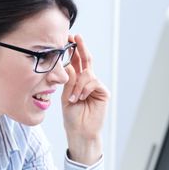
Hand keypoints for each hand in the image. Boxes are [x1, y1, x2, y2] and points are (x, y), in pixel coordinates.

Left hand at [61, 34, 108, 164]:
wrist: (79, 132)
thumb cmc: (72, 117)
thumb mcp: (65, 97)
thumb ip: (68, 82)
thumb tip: (69, 65)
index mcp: (76, 81)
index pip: (75, 62)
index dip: (73, 50)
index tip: (68, 38)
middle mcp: (87, 81)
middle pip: (86, 60)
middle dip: (81, 48)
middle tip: (76, 37)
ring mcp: (96, 86)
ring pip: (88, 74)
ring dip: (78, 84)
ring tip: (74, 98)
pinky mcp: (103, 92)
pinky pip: (93, 82)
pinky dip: (84, 89)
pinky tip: (80, 98)